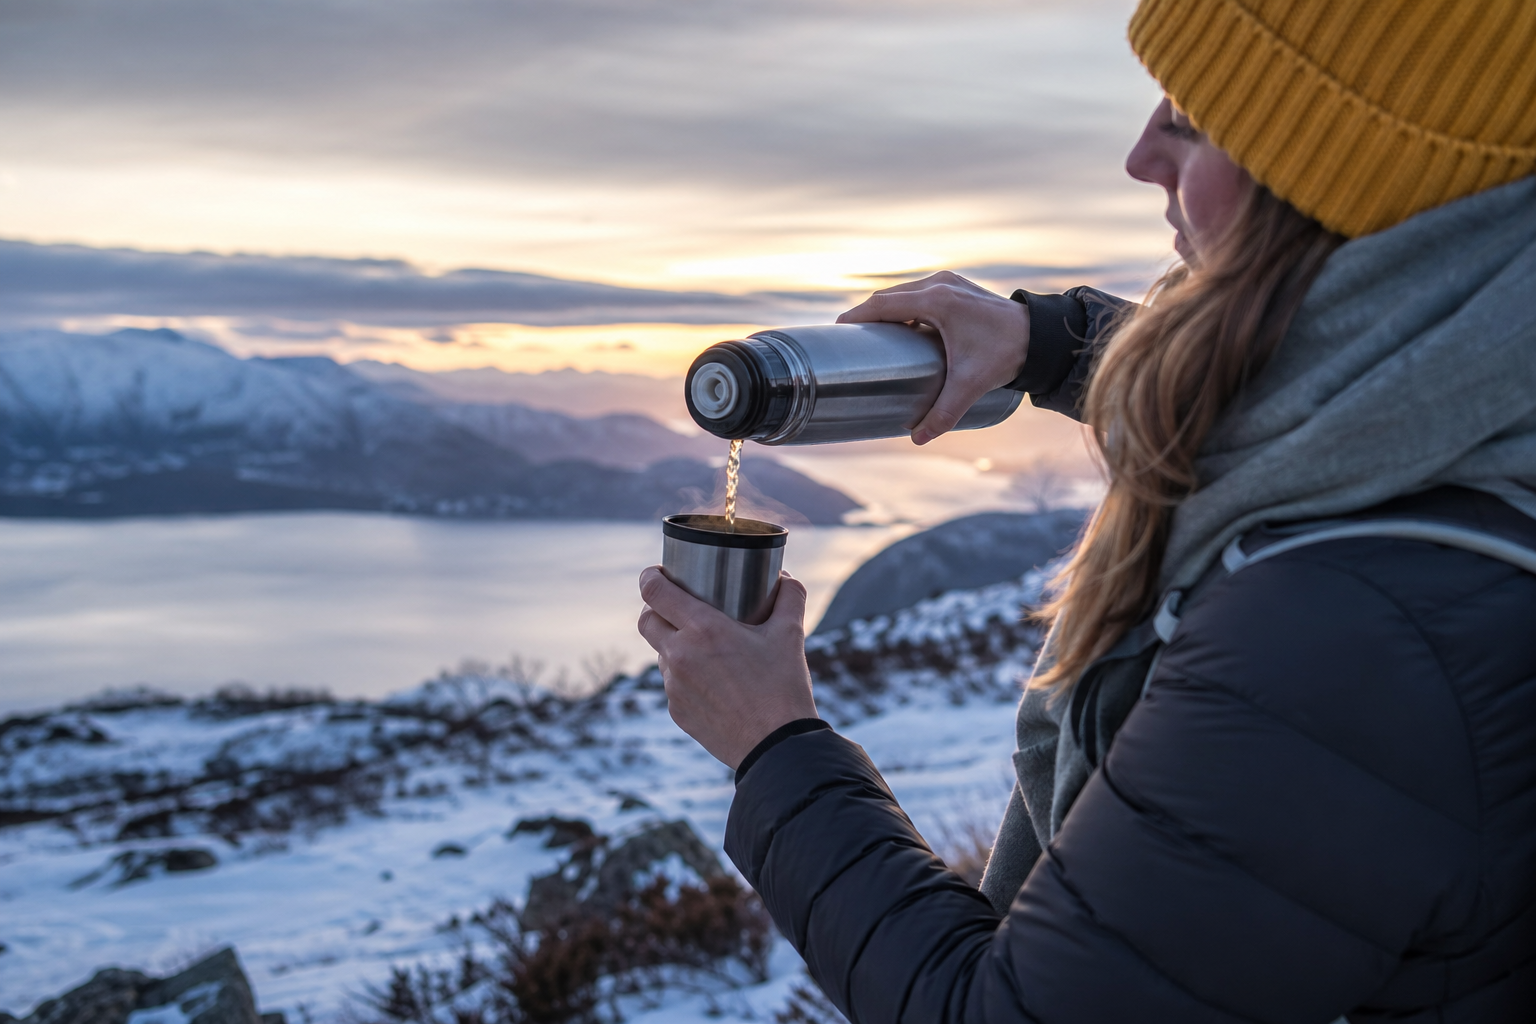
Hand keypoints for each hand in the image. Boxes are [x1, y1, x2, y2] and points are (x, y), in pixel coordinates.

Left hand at [637, 566, 817, 768]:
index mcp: (703, 629)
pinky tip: (712, 682)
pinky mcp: (676, 711)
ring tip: (704, 648)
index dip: (650, 577)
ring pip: (661, 654)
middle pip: (646, 620)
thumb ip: (789, 596)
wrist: (777, 747)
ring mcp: (673, 686)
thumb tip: (785, 577)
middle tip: (678, 607)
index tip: (658, 574)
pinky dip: (686, 677)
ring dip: (674, 645)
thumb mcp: (791, 635)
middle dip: (656, 608)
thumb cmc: (784, 687)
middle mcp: (679, 655)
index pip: (654, 591)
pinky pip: (673, 684)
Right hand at [838, 271, 1029, 444]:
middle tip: (852, 339)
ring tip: (873, 334)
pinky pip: (921, 292)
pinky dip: (906, 305)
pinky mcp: (958, 287)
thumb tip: (918, 440)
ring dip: (888, 309)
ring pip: (905, 292)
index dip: (856, 317)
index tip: (837, 331)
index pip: (882, 305)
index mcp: (936, 301)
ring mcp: (949, 282)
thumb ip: (944, 412)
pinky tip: (902, 324)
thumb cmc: (1005, 353)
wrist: (1040, 336)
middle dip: (868, 315)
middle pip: (889, 296)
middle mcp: (939, 285)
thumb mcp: (971, 384)